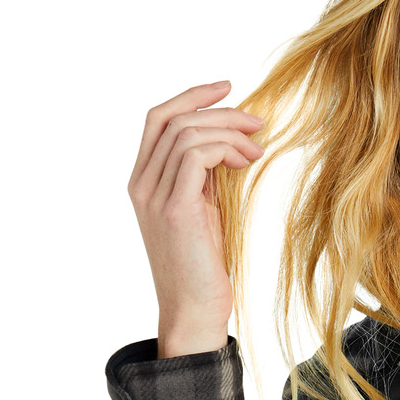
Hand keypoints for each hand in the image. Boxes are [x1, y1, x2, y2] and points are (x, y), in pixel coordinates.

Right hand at [126, 79, 265, 356]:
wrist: (194, 312)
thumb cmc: (203, 266)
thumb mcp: (203, 210)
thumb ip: (204, 176)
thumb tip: (229, 140)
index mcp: (143, 181)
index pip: (159, 119)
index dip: (192, 96)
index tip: (228, 88)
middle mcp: (141, 184)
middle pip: (174, 119)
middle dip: (221, 111)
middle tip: (258, 122)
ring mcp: (154, 196)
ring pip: (187, 133)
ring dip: (230, 132)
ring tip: (257, 150)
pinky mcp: (175, 209)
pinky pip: (195, 155)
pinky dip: (225, 149)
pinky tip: (246, 162)